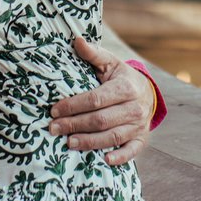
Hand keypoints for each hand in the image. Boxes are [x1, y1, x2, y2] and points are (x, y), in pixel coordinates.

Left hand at [49, 37, 156, 165]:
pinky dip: (120, 157)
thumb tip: (76, 40)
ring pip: (112, 136)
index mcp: (126, 87)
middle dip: (75, 125)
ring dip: (90, 142)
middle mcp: (134, 107)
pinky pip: (132, 150)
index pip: (96, 99)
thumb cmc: (120, 77)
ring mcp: (139, 125)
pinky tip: (105, 160)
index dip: (74, 105)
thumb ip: (93, 54)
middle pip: (101, 120)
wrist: (146, 91)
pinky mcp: (141, 138)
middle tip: (54, 128)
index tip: (54, 110)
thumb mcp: (110, 63)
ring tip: (68, 143)